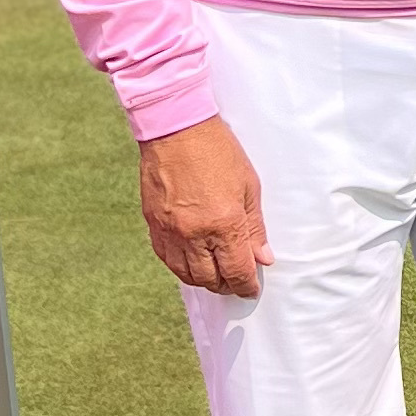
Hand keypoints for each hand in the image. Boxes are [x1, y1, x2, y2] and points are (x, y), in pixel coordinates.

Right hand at [139, 114, 268, 295]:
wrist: (177, 128)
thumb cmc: (217, 151)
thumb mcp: (249, 186)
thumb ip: (254, 227)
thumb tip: (262, 258)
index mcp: (224, 224)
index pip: (237, 272)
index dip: (246, 285)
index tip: (251, 288)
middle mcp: (195, 234)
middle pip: (210, 279)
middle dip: (226, 285)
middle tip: (236, 280)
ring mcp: (170, 231)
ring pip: (186, 275)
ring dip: (203, 279)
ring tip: (215, 273)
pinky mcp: (153, 224)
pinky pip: (166, 259)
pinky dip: (181, 267)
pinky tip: (192, 261)